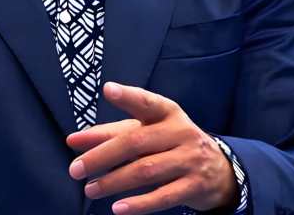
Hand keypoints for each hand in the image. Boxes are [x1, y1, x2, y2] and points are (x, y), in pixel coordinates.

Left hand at [66, 82, 236, 213]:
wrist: (220, 171)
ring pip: (146, 171)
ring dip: (113, 182)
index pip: (147, 102)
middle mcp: (181, 132)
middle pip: (136, 142)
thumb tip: (73, 140)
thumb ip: (111, 134)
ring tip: (90, 190)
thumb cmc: (172, 146)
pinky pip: (163, 196)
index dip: (128, 96)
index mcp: (169, 114)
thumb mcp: (148, 132)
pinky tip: (117, 208)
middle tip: (76, 169)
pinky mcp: (194, 186)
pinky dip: (138, 204)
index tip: (108, 89)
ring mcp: (190, 159)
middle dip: (102, 156)